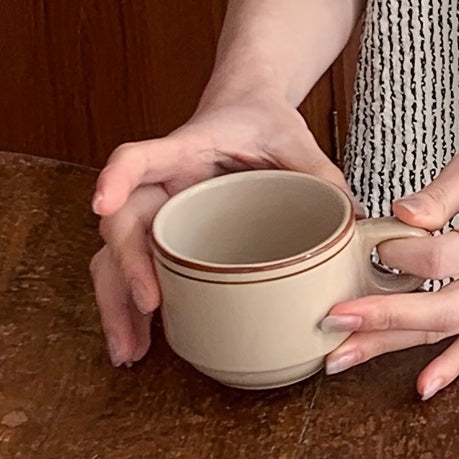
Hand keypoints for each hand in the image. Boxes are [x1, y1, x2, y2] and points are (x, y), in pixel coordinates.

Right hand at [90, 91, 361, 369]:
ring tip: (130, 351)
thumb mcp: (297, 141)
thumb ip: (323, 175)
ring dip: (117, 305)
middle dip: (123, 269)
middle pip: (120, 223)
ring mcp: (157, 210)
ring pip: (115, 258)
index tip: (103, 203)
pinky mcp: (163, 234)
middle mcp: (160, 183)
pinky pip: (136, 272)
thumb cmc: (265, 121)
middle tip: (147, 307)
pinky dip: (132, 308)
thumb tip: (355, 224)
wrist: (246, 108)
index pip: (139, 157)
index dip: (116, 178)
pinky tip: (140, 343)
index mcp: (186, 149)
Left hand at [319, 134, 458, 399]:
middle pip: (444, 308)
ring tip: (343, 355)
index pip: (445, 257)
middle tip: (334, 321)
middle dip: (384, 319)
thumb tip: (401, 214)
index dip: (403, 254)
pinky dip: (451, 368)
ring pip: (449, 331)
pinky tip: (423, 388)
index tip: (375, 243)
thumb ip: (441, 192)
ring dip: (394, 346)